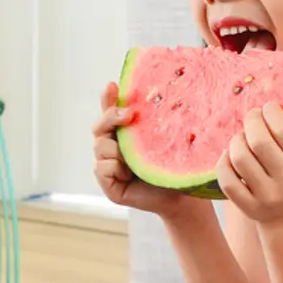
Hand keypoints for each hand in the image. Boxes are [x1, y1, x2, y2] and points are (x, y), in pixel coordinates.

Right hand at [93, 82, 201, 217]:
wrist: (183, 196)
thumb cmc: (174, 166)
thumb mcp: (162, 137)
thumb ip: (151, 118)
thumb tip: (149, 92)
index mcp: (124, 134)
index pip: (109, 112)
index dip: (108, 99)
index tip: (112, 86)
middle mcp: (112, 148)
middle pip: (99, 126)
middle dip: (112, 117)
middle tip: (129, 114)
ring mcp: (108, 167)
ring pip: (100, 147)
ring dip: (119, 150)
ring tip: (138, 159)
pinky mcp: (108, 184)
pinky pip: (103, 167)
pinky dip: (116, 167)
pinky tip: (131, 175)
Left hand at [216, 100, 282, 225]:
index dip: (270, 112)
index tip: (267, 108)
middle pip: (259, 142)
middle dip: (251, 121)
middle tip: (251, 116)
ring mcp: (267, 197)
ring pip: (240, 158)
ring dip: (236, 140)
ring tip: (242, 136)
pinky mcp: (247, 207)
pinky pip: (226, 179)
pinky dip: (223, 162)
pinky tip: (230, 155)